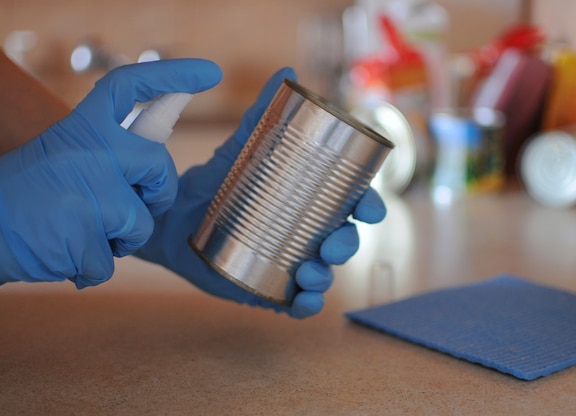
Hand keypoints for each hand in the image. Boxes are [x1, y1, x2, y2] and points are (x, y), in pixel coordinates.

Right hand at [0, 59, 221, 287]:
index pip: (130, 87)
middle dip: (158, 193)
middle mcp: (87, 151)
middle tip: (137, 206)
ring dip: (120, 240)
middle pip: (159, 164)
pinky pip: (111, 263)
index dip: (172, 76)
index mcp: (80, 129)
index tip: (209, 73)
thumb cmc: (26, 198)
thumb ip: (106, 155)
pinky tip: (62, 257)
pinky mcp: (81, 234)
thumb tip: (155, 163)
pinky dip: (90, 269)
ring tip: (79, 233)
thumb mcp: (62, 156)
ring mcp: (85, 191)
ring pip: (140, 223)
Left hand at [134, 68, 386, 318]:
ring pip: (323, 272)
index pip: (349, 203)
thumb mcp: (240, 149)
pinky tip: (301, 301)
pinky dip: (305, 305)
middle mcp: (304, 231)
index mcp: (308, 200)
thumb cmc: (214, 182)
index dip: (367, 206)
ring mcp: (288, 261)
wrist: (173, 217)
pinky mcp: (268, 286)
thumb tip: (286, 73)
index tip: (368, 208)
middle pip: (342, 240)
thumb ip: (261, 114)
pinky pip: (296, 302)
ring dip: (325, 276)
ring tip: (308, 272)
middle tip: (331, 244)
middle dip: (346, 244)